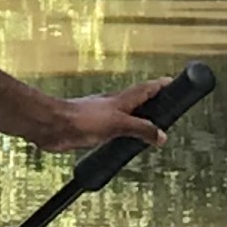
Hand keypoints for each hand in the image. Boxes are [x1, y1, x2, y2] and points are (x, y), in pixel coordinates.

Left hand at [27, 75, 172, 157]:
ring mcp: (103, 116)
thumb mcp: (118, 124)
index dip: (161, 86)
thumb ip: (141, 129)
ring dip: (137, 121)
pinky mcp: (93, 129)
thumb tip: (161, 136)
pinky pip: (114, 131)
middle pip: (138, 101)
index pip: (147, 89)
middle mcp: (114, 105)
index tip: (173, 83)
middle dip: (152, 103)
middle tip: (165, 108)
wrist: (53, 126)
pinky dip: (122, 135)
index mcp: (122, 100)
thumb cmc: (83, 119)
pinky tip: (122, 143)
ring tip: (148, 130)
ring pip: (126, 116)